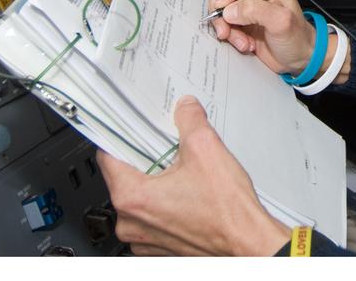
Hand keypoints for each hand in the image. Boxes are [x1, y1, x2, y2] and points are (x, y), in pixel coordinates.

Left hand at [98, 96, 289, 255]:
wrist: (247, 244)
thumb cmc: (227, 212)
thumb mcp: (207, 148)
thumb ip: (190, 120)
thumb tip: (184, 108)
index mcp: (133, 198)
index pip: (107, 156)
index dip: (121, 136)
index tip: (130, 127)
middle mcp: (131, 223)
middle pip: (124, 177)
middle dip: (146, 159)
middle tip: (169, 147)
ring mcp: (144, 238)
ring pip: (140, 198)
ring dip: (157, 183)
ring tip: (183, 172)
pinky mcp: (158, 246)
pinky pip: (151, 216)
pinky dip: (165, 202)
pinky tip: (188, 192)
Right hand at [208, 0, 317, 75]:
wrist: (297, 56)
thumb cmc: (298, 36)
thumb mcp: (281, 21)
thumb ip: (256, 11)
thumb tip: (230, 10)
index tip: (227, 4)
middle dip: (221, 9)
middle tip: (227, 27)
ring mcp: (243, 2)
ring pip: (218, 6)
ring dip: (226, 26)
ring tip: (243, 40)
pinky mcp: (237, 18)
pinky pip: (221, 22)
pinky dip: (229, 35)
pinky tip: (244, 42)